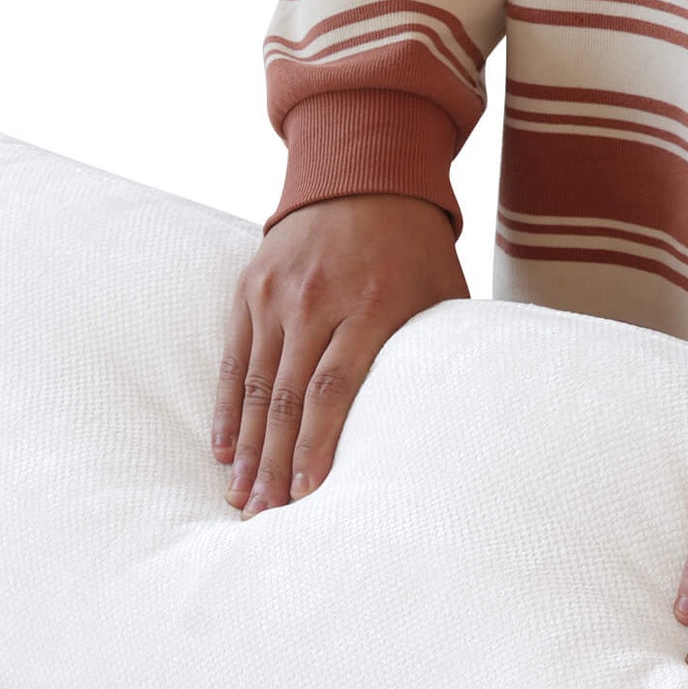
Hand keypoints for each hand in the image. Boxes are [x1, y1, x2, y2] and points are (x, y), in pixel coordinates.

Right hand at [213, 193, 467, 514]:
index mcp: (369, 305)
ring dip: (248, 448)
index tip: (308, 494)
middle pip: (289, 398)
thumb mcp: (444, 294)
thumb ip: (441, 352)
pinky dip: (228, 409)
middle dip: (276, 464)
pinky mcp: (250, 287)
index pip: (334, 389)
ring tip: (243, 499)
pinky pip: (235, 359)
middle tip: (266, 517)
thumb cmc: (416, 249)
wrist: (365, 171)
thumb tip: (462, 420)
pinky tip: (224, 452)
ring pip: (257, 386)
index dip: (317, 446)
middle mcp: (315, 300)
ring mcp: (277, 293)